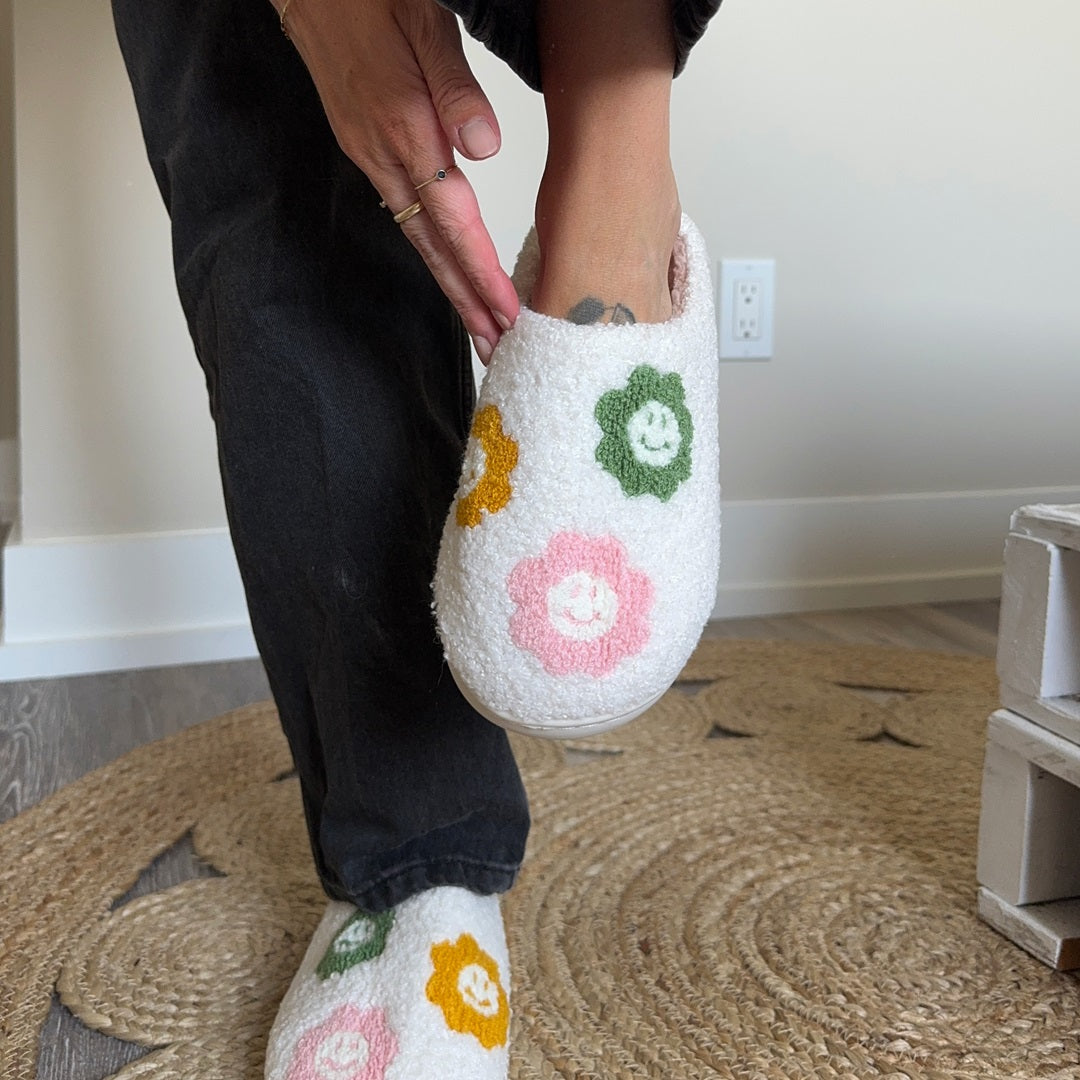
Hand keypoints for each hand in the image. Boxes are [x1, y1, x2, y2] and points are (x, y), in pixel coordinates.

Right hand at [278, 0, 517, 361]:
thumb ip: (456, 88)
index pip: (454, 222)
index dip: (482, 273)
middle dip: (468, 304)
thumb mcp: (425, 24)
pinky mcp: (366, 151)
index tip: (508, 314)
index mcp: (405, 131)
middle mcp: (384, 157)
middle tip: (498, 349)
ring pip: (420, 240)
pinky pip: (406, 218)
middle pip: (434, 249)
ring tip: (480, 328)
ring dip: (452, 288)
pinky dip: (434, 255)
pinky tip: (449, 272)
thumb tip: (486, 148)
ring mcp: (371, 158)